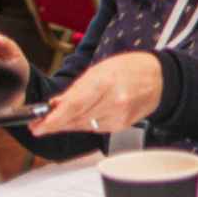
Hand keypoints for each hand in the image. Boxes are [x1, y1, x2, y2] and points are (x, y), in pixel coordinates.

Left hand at [30, 52, 162, 136]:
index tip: (38, 126)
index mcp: (106, 81)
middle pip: (76, 119)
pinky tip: (81, 117)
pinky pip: (94, 129)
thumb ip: (77, 88)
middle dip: (56, 123)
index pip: (74, 106)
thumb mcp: (101, 69)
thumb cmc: (131, 68)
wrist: (159, 78)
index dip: (53, 119)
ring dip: (68, 124)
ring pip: (83, 126)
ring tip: (59, 118)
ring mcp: (118, 116)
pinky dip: (84, 124)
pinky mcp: (121, 126)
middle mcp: (114, 101)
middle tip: (39, 124)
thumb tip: (55, 104)